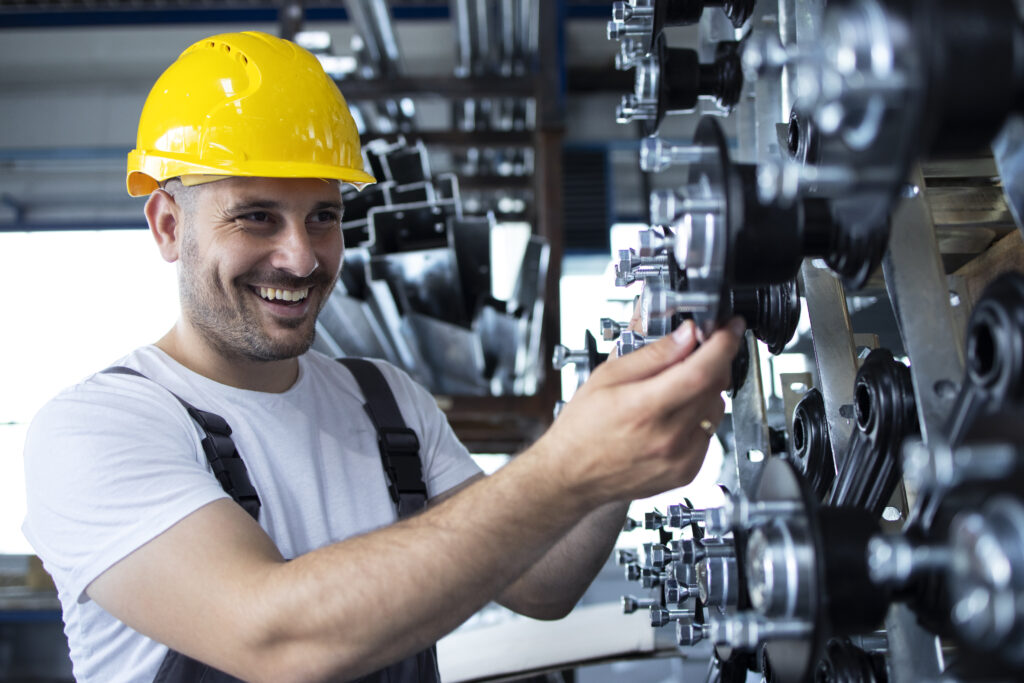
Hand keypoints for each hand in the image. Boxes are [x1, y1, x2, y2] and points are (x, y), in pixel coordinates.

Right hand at [540, 317, 744, 504]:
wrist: (572, 475)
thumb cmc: (582, 428)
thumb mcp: (607, 377)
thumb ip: (652, 355)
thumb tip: (686, 335)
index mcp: (645, 408)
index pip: (701, 371)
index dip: (723, 344)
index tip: (730, 327)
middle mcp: (668, 437)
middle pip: (714, 386)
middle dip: (712, 361)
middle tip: (694, 353)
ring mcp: (680, 458)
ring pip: (715, 409)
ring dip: (705, 390)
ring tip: (672, 390)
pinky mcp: (687, 471)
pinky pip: (709, 433)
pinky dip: (698, 417)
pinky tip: (671, 417)